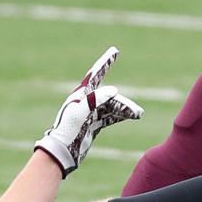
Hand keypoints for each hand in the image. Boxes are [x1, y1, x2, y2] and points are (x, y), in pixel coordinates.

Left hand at [35, 47, 143, 177]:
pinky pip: (110, 116)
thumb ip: (95, 99)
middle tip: (137, 112)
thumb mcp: (80, 112)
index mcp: (81, 95)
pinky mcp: (93, 124)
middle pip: (109, 97)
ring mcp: (90, 113)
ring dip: (125, 109)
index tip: (115, 51)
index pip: (96, 74)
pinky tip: (130, 116)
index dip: (105, 62)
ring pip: (112, 106)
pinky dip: (120, 115)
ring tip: (138, 114)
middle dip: (124, 103)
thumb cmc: (68, 130)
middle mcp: (86, 101)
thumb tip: (113, 89)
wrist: (63, 150)